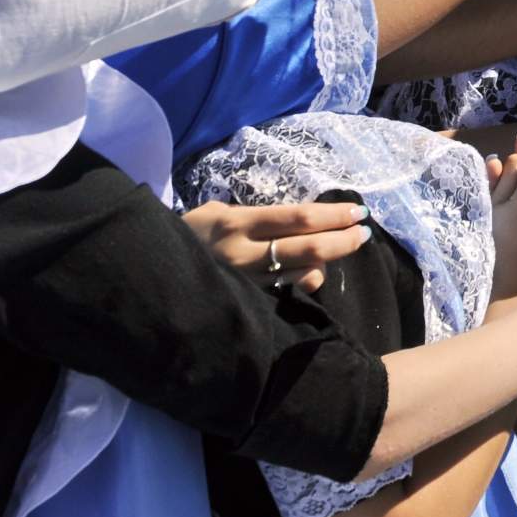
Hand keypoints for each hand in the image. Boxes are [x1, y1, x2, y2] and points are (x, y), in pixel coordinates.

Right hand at [182, 199, 371, 294]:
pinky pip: (289, 295)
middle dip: (343, 239)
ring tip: (343, 247)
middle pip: (309, 247)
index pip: (298, 218)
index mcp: (238, 224)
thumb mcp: (216, 214)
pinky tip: (313, 273)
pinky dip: (308, 282)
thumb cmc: (189, 236)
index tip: (357, 211)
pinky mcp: (249, 305)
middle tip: (363, 233)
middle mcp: (245, 255)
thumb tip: (297, 219)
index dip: (333, 215)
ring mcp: (247, 284)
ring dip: (329, 262)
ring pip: (304, 275)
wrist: (153, 273)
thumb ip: (255, 217)